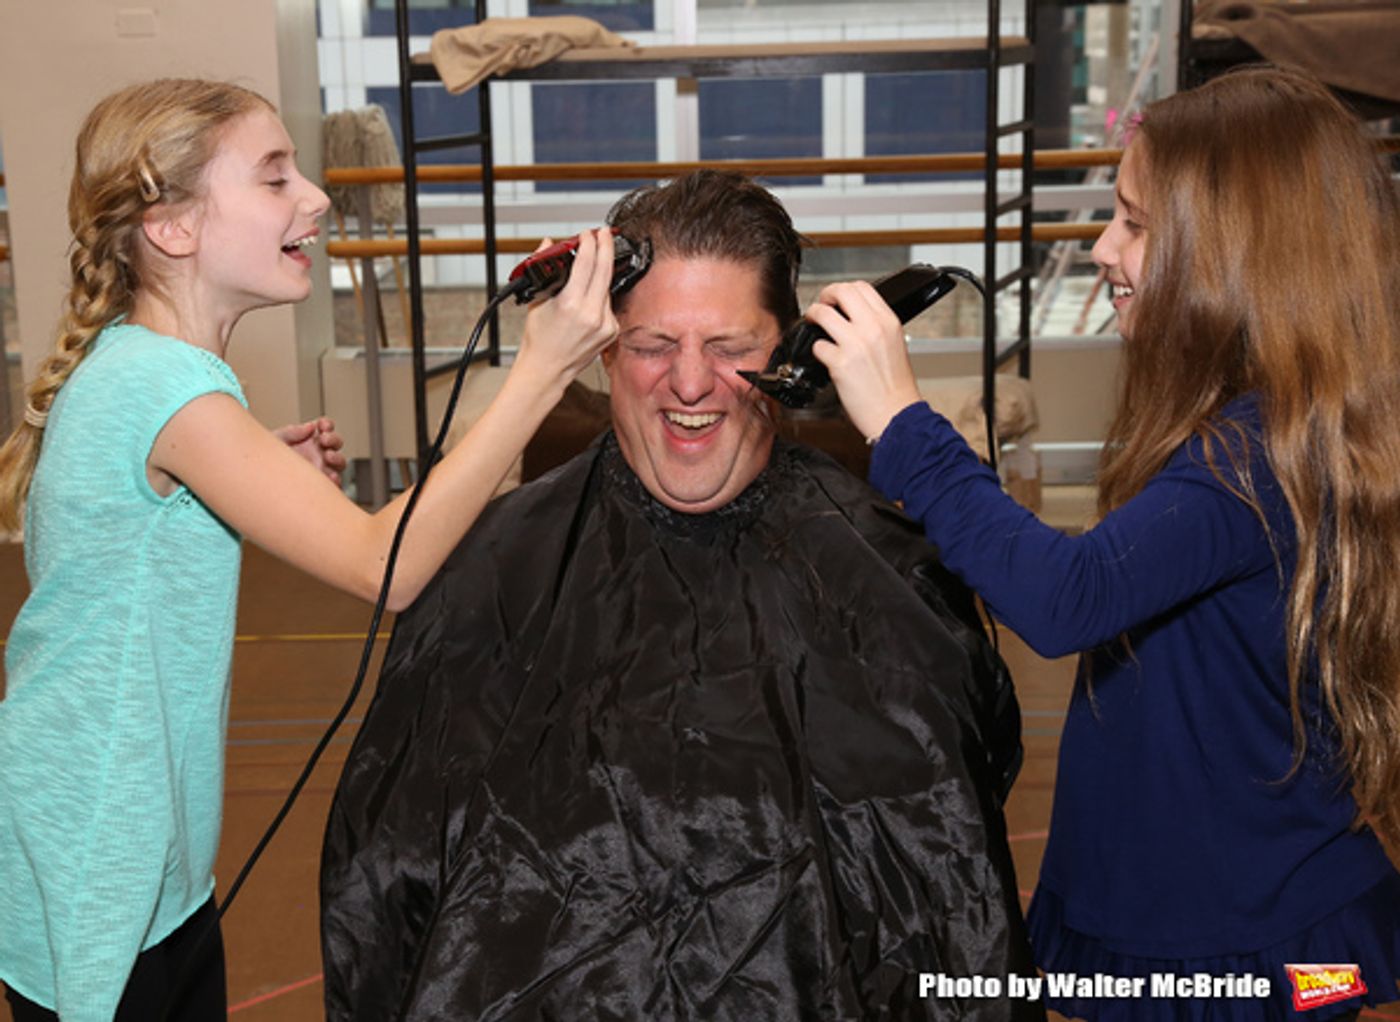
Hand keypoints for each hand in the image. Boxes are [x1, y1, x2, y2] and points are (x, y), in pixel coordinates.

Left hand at [274, 416, 346, 486]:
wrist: (262, 477)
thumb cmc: (269, 457)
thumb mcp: (278, 439)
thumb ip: (293, 431)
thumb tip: (310, 426)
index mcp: (311, 438)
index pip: (326, 428)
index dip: (327, 424)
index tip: (322, 425)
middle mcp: (320, 452)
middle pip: (336, 443)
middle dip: (333, 439)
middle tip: (323, 439)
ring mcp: (322, 468)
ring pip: (339, 462)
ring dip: (337, 457)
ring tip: (328, 456)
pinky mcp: (321, 484)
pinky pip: (335, 484)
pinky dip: (337, 481)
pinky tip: (331, 477)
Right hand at [514, 228, 619, 391]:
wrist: (547, 369)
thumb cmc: (539, 339)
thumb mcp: (537, 300)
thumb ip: (544, 268)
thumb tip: (548, 244)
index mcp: (571, 304)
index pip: (587, 262)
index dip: (590, 243)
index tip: (588, 233)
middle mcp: (592, 314)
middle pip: (605, 269)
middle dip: (605, 247)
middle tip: (605, 233)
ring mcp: (605, 324)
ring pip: (607, 286)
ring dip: (601, 272)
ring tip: (592, 264)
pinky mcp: (612, 331)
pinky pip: (608, 303)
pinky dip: (601, 294)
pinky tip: (591, 294)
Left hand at [806, 280, 924, 440]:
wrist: (896, 415)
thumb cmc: (896, 388)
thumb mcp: (895, 345)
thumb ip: (876, 327)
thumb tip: (853, 318)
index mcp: (889, 321)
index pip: (862, 287)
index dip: (843, 289)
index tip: (836, 299)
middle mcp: (873, 328)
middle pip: (841, 291)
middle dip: (825, 295)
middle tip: (821, 305)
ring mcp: (855, 344)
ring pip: (823, 313)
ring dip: (813, 316)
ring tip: (813, 325)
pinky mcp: (840, 363)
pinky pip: (818, 346)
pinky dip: (817, 350)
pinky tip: (824, 358)